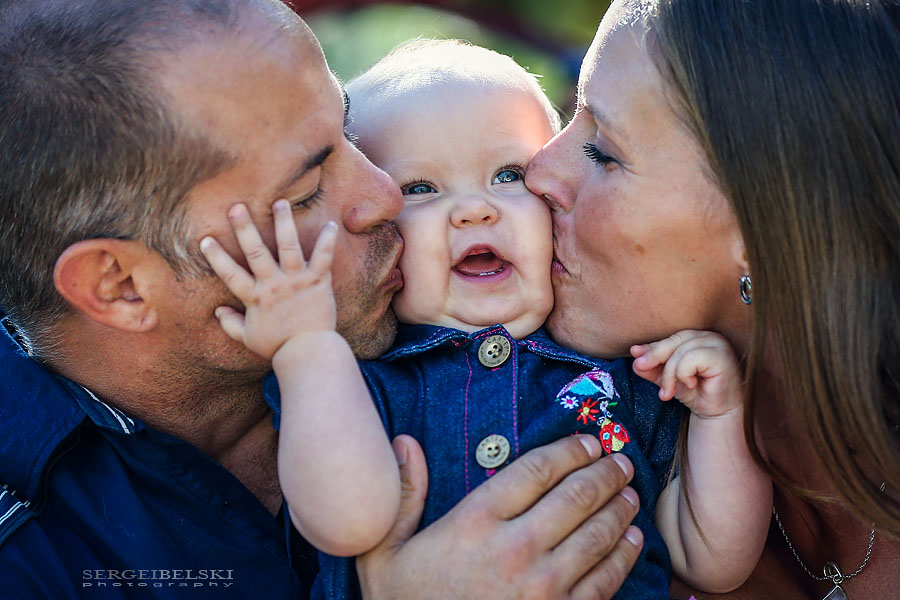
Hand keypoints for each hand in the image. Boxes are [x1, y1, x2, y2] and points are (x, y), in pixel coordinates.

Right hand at [199, 200, 337, 358]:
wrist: (309, 353)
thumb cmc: (278, 346)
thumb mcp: (248, 338)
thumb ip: (231, 324)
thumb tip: (217, 311)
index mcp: (255, 298)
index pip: (231, 274)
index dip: (217, 257)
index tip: (205, 239)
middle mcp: (274, 285)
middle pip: (256, 253)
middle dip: (245, 229)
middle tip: (236, 207)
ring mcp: (297, 282)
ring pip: (289, 247)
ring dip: (284, 223)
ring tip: (281, 203)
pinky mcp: (318, 282)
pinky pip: (323, 258)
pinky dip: (327, 241)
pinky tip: (331, 224)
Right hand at [358, 435, 643, 599]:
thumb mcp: (385, 550)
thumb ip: (402, 493)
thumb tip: (404, 441)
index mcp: (475, 522)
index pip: (536, 469)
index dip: (569, 450)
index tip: (588, 441)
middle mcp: (514, 547)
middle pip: (576, 495)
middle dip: (605, 472)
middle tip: (620, 460)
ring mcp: (542, 586)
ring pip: (597, 533)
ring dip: (620, 508)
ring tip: (630, 493)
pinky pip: (604, 580)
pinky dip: (623, 555)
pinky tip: (631, 539)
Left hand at [630, 330, 741, 417]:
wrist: (718, 414)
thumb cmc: (696, 393)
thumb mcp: (668, 379)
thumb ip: (652, 367)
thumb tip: (634, 354)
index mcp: (696, 337)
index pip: (668, 339)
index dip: (650, 350)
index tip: (636, 362)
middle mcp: (708, 336)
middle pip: (672, 342)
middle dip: (654, 359)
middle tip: (641, 370)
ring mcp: (717, 343)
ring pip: (679, 352)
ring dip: (669, 375)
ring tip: (669, 393)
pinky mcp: (721, 355)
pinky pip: (691, 359)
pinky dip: (684, 375)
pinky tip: (692, 385)